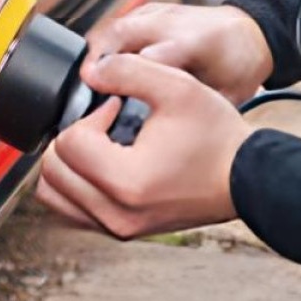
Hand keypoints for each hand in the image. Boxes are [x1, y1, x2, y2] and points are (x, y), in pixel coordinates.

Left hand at [35, 54, 254, 239]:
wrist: (248, 178)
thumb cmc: (217, 138)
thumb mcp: (177, 87)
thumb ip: (127, 70)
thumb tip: (90, 72)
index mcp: (125, 182)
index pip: (68, 143)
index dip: (88, 116)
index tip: (116, 108)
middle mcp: (116, 214)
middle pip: (53, 171)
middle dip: (73, 138)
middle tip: (106, 124)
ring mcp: (118, 228)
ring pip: (55, 195)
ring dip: (69, 163)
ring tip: (102, 144)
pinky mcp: (123, 231)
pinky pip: (73, 209)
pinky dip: (78, 184)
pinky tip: (108, 163)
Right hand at [85, 1, 272, 104]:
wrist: (248, 33)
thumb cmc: (237, 68)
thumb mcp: (229, 94)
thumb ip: (199, 107)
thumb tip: (165, 130)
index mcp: (197, 44)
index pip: (155, 55)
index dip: (127, 71)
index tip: (102, 88)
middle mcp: (175, 23)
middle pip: (125, 33)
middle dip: (100, 58)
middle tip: (84, 87)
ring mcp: (160, 13)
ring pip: (116, 25)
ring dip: (96, 50)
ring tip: (84, 80)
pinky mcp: (150, 11)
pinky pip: (118, 23)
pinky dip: (103, 43)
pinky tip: (96, 66)